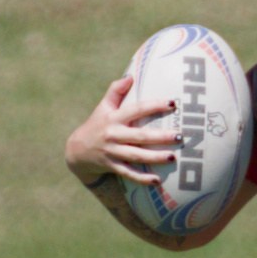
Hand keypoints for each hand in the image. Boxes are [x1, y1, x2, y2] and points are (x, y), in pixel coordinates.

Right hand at [64, 74, 181, 186]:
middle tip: (179, 136)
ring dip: (154, 157)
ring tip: (173, 157)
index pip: (136, 109)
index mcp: (114, 118)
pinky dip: (142, 179)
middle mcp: (113, 135)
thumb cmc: (97, 125)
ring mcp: (113, 152)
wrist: (77, 151)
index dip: (154, 106)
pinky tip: (157, 181)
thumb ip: (115, 91)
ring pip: (136, 156)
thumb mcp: (103, 107)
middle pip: (140, 135)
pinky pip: (129, 174)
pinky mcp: (112, 166)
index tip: (173, 104)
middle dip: (160, 136)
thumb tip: (131, 76)